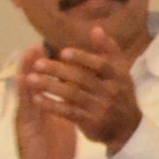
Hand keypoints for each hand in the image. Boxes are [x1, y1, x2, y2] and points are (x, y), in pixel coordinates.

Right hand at [8, 50, 79, 158]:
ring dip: (27, 72)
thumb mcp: (64, 120)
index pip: (47, 82)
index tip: (53, 49)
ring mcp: (29, 116)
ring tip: (29, 55)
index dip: (49, 67)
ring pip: (27, 91)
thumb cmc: (54, 145)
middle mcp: (35, 108)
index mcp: (45, 106)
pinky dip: (25, 93)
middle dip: (35, 65)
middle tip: (37, 46)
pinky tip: (23, 80)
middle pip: (33, 83)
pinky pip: (27, 108)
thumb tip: (77, 89)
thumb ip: (67, 104)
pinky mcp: (27, 127)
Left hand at [33, 36, 143, 151]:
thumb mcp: (121, 72)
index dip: (83, 58)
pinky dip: (52, 105)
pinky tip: (37, 99)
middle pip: (82, 79)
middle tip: (37, 64)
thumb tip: (96, 29)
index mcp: (118, 76)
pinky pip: (68, 112)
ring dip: (50, 86)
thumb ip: (108, 51)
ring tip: (31, 79)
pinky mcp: (90, 122)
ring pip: (72, 95)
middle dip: (58, 71)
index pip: (101, 64)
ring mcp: (100, 108)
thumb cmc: (120, 94)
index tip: (63, 52)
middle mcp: (110, 91)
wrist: (128, 128)